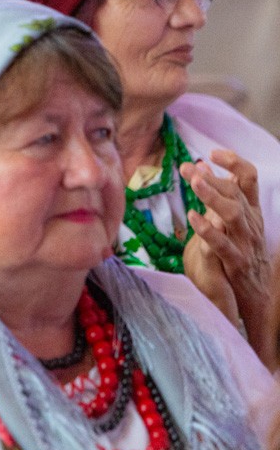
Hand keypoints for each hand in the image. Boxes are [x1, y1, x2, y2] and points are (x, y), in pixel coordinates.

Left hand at [181, 150, 270, 355]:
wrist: (259, 296)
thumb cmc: (242, 254)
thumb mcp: (236, 223)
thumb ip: (220, 197)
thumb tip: (199, 166)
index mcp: (251, 212)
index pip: (249, 179)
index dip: (234, 162)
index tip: (213, 152)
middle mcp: (251, 224)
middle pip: (235, 193)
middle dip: (212, 177)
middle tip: (189, 167)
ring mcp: (245, 243)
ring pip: (233, 214)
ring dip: (213, 196)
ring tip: (194, 182)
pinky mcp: (236, 263)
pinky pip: (223, 245)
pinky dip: (208, 230)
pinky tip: (193, 218)